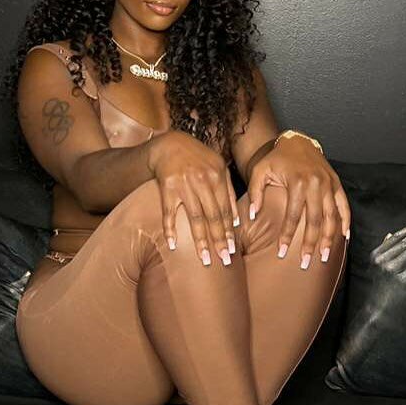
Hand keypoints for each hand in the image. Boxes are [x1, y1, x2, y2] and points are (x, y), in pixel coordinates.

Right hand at [147, 132, 239, 265]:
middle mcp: (203, 181)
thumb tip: (238, 221)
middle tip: (223, 260)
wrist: (170, 144)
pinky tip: (173, 245)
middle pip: (213, 216)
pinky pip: (169, 212)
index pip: (225, 210)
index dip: (229, 231)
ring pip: (195, 217)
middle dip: (219, 240)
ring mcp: (184, 184)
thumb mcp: (219, 168)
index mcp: (217, 177)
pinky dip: (170, 229)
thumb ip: (229, 192)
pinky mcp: (167, 187)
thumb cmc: (197, 158)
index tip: (232, 250)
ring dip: (200, 240)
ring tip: (205, 259)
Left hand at [248, 135, 350, 264]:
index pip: (293, 216)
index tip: (280, 253)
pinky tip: (344, 237)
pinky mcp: (336, 183)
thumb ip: (255, 193)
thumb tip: (252, 215)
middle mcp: (316, 184)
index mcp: (297, 182)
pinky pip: (344, 205)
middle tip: (305, 262)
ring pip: (332, 216)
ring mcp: (329, 184)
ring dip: (329, 238)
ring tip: (325, 256)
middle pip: (315, 221)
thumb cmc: (276, 158)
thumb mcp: (260, 171)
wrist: (297, 141)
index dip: (286, 236)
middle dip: (310, 244)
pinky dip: (346, 221)